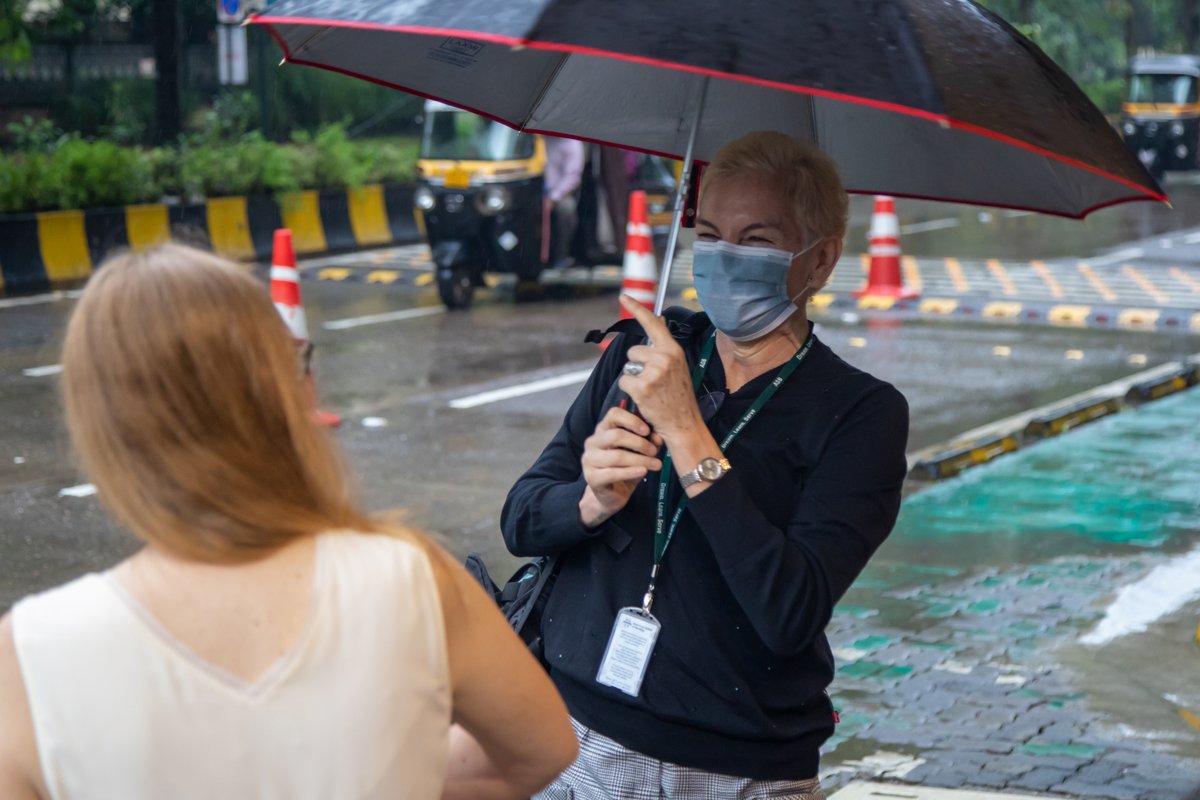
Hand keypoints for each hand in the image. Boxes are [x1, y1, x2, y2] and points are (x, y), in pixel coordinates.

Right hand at [578, 405, 662, 527]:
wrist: (611, 496)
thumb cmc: (625, 470)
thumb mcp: (638, 454)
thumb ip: (647, 443)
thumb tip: (658, 438)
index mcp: (602, 430)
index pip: (613, 414)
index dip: (632, 420)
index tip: (647, 431)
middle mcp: (592, 442)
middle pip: (616, 435)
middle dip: (640, 443)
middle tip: (654, 452)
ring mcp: (589, 460)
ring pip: (616, 455)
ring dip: (640, 459)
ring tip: (655, 464)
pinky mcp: (591, 477)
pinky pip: (613, 473)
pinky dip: (631, 472)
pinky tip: (643, 472)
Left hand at [617, 295, 704, 441]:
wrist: (684, 423)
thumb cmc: (679, 395)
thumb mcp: (677, 365)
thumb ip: (665, 345)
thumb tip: (658, 319)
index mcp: (673, 350)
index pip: (653, 323)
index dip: (636, 308)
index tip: (624, 296)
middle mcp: (664, 357)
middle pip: (633, 352)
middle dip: (637, 365)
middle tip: (653, 380)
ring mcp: (654, 372)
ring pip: (628, 366)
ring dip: (634, 378)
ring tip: (650, 389)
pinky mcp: (643, 387)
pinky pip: (624, 380)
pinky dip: (630, 390)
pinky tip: (644, 397)